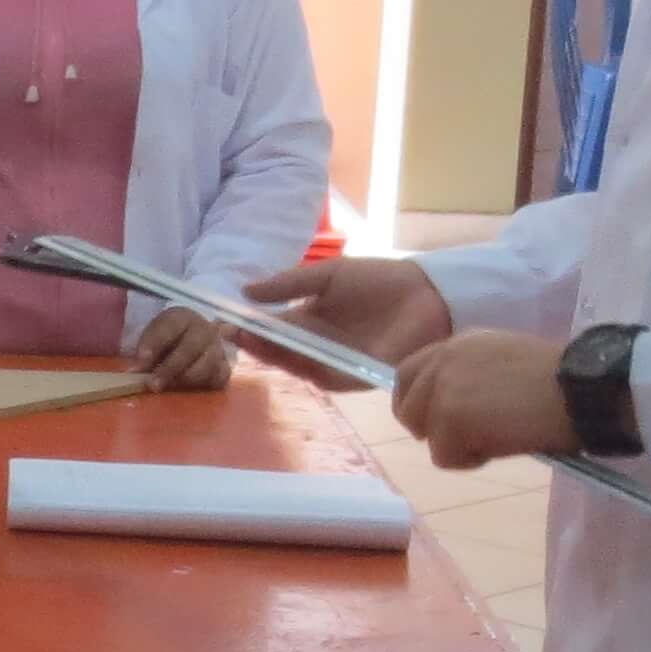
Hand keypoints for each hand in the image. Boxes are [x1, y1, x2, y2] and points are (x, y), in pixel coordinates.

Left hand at [131, 307, 235, 392]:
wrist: (192, 336)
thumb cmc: (168, 337)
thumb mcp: (153, 335)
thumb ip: (145, 351)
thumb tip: (137, 371)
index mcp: (183, 318)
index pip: (169, 328)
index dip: (153, 345)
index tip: (140, 364)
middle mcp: (205, 330)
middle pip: (190, 349)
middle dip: (170, 369)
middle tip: (153, 385)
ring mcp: (218, 347)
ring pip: (207, 365)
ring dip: (186, 379)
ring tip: (170, 387)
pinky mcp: (225, 365)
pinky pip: (220, 378)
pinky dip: (206, 385)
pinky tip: (190, 388)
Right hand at [241, 256, 452, 384]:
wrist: (427, 295)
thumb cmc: (380, 281)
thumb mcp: (329, 274)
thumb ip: (289, 283)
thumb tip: (246, 291)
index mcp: (309, 320)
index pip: (272, 326)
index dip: (247, 323)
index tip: (223, 318)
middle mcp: (316, 346)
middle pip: (277, 348)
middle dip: (252, 341)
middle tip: (228, 332)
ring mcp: (331, 363)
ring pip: (293, 363)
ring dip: (269, 353)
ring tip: (247, 340)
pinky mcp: (350, 376)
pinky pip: (319, 373)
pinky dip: (299, 365)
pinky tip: (283, 353)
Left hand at [392, 330, 578, 468]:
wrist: (582, 390)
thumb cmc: (558, 382)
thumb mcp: (503, 363)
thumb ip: (470, 376)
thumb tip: (451, 409)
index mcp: (458, 344)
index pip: (408, 375)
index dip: (418, 404)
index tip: (438, 423)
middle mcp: (443, 360)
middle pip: (407, 410)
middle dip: (435, 431)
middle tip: (471, 438)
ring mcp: (443, 388)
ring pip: (428, 437)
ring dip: (459, 447)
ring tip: (499, 437)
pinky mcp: (450, 418)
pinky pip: (444, 457)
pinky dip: (471, 460)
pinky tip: (503, 445)